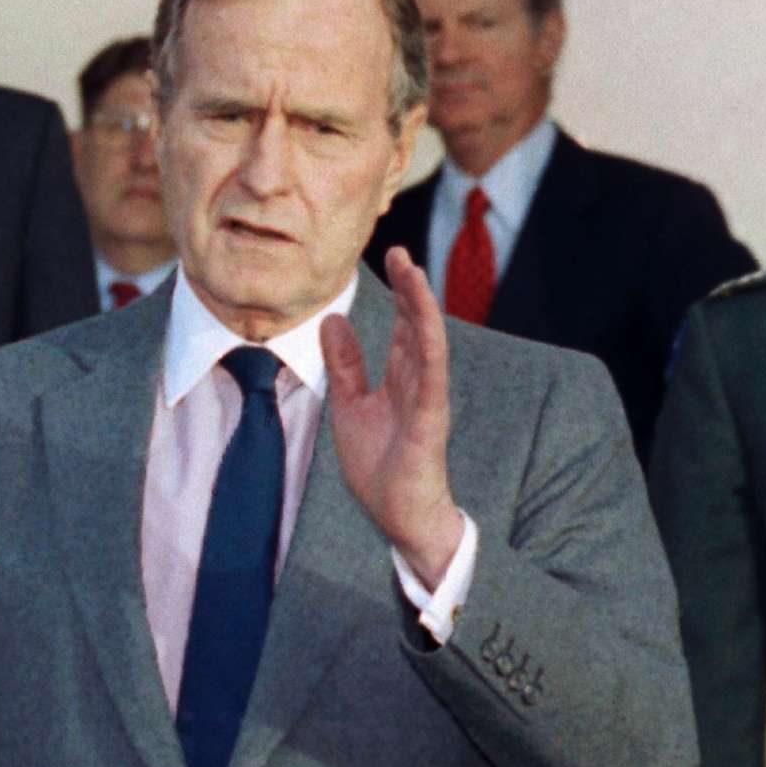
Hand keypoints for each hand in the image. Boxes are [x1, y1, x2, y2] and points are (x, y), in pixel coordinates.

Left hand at [323, 250, 463, 585]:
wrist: (398, 515)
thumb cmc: (381, 467)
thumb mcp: (349, 405)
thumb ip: (345, 364)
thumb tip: (333, 320)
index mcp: (400, 380)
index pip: (401, 328)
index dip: (397, 294)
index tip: (390, 258)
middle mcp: (419, 383)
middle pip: (416, 326)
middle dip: (411, 289)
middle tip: (400, 251)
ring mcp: (428, 399)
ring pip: (427, 342)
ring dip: (422, 306)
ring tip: (413, 272)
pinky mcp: (431, 420)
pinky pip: (432, 376)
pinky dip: (429, 345)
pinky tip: (424, 320)